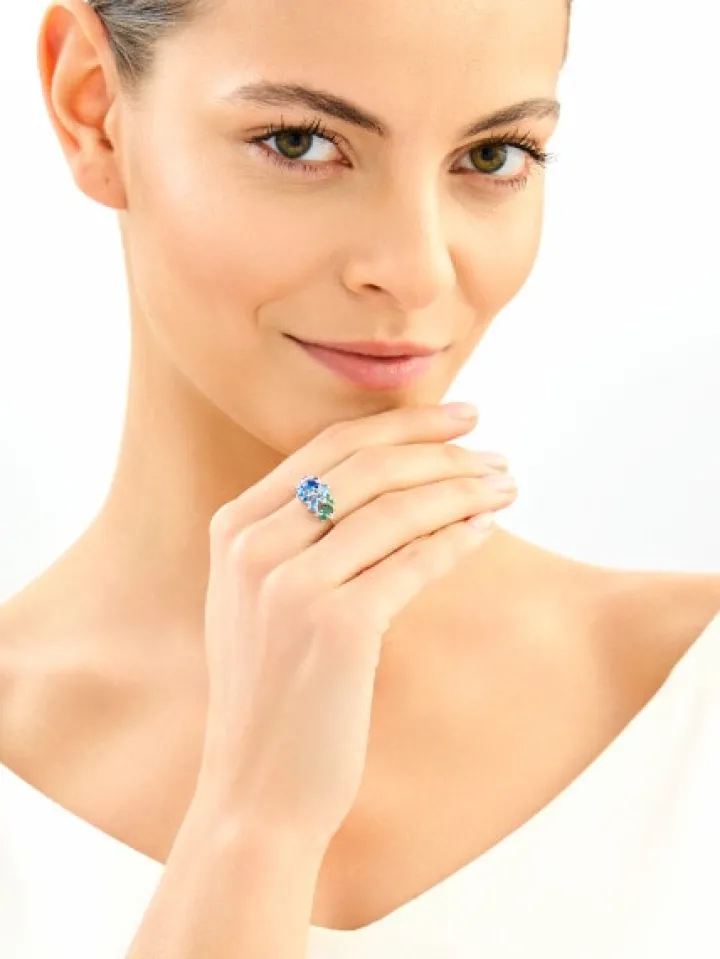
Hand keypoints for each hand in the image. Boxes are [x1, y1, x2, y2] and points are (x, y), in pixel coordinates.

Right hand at [197, 404, 516, 849]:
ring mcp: (290, 585)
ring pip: (396, 508)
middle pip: (367, 466)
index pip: (329, 447)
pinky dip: (458, 539)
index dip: (404, 424)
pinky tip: (487, 529)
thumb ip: (298, 537)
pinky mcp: (336, 626)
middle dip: (442, 449)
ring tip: (506, 485)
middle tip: (495, 451)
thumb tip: (391, 483)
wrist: (256, 790)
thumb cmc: (273, 694)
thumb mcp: (261, 601)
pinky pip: (414, 562)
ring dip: (462, 489)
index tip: (460, 417)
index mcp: (234, 528)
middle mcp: (254, 546)